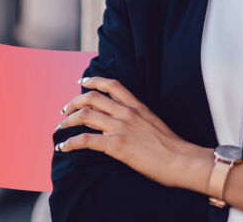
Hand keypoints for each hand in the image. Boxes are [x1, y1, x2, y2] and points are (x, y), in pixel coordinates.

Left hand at [54, 76, 203, 188]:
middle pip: (91, 97)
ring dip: (67, 121)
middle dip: (73, 102)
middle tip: (64, 111)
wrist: (182, 161)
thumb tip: (127, 124)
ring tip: (59, 127)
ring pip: (84, 115)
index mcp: (137, 106)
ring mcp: (120, 127)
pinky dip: (70, 143)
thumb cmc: (172, 148)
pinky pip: (85, 140)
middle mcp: (127, 112)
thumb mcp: (154, 124)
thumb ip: (139, 119)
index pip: (112, 84)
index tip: (81, 82)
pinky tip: (63, 148)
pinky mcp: (116, 145)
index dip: (93, 81)